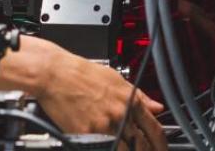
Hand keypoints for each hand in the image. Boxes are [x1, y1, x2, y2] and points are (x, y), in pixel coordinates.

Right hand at [0, 36, 167, 150]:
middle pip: (142, 145)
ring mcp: (105, 126)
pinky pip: (102, 148)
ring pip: (124, 150)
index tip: (161, 148)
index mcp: (129, 99)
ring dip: (124, 149)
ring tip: (119, 145)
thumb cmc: (78, 71)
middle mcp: (120, 114)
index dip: (161, 144)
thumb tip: (156, 106)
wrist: (53, 72)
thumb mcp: (113, 77)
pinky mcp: (88, 135)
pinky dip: (104, 147)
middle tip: (139, 148)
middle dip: (144, 150)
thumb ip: (137, 94)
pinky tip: (102, 144)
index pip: (155, 129)